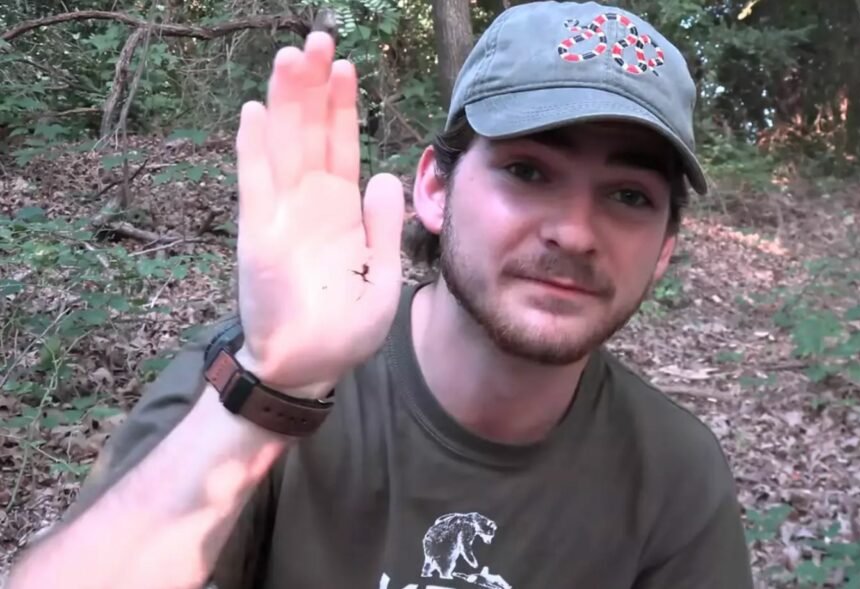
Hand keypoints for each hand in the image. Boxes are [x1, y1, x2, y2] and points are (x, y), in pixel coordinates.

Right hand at [232, 32, 404, 398]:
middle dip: (314, 87)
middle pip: (311, 132)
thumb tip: (386, 176)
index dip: (342, 106)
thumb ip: (384, 226)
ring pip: (284, 146)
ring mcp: (280, 215)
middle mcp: (309, 203)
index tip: (347, 65)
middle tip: (318, 38)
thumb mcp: (384, 275)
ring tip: (292, 57)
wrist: (309, 367)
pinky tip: (254, 113)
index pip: (341, 145)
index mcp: (341, 210)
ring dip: (286, 102)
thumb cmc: (345, 325)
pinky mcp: (258, 235)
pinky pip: (255, 185)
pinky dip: (254, 150)